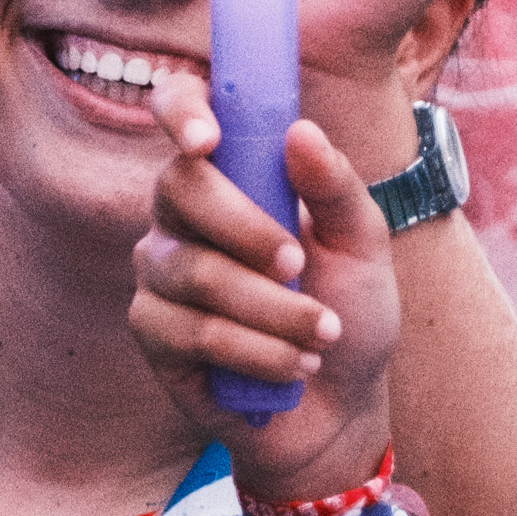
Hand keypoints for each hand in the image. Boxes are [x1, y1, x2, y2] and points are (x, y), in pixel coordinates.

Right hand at [133, 76, 398, 500]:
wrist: (340, 405)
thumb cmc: (349, 310)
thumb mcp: (363, 244)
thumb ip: (336, 187)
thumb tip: (300, 132)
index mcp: (230, 173)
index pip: (181, 110)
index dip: (182, 110)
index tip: (207, 138)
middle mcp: (181, 214)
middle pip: (180, 189)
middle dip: (249, 231)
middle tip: (300, 266)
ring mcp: (159, 272)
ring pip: (196, 272)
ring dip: (273, 310)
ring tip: (321, 335)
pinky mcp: (152, 333)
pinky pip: (193, 331)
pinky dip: (257, 352)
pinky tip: (292, 368)